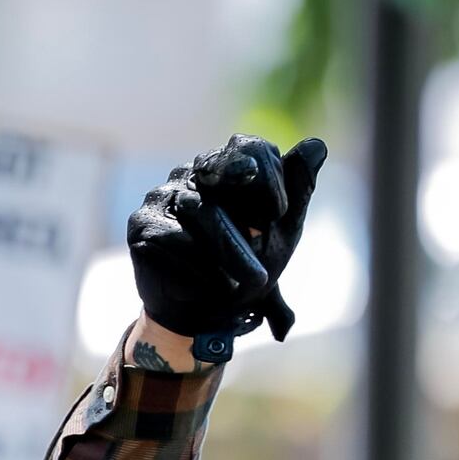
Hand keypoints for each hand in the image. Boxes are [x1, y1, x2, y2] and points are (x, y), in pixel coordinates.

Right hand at [127, 134, 327, 345]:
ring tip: (257, 282)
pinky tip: (219, 287)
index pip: (247, 147)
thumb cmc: (244, 266)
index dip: (268, 173)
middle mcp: (190, 174)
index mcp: (227, 167)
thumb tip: (316, 145)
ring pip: (200, 210)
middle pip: (218, 165)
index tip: (279, 212)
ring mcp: (162, 197)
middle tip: (271, 217)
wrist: (205, 314)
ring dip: (233, 250)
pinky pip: (174, 239)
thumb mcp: (282, 232)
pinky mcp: (142, 226)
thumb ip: (298, 190)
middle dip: (246, 192)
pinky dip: (202, 266)